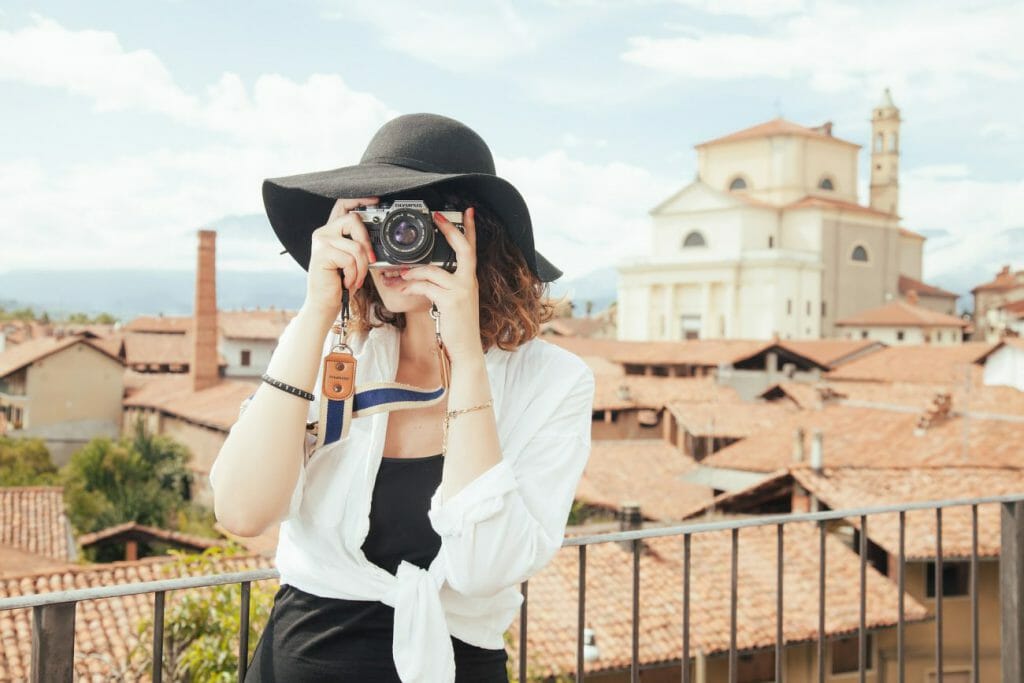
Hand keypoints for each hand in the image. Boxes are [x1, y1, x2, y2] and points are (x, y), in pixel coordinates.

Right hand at [302, 197, 378, 319]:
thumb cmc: (339, 282)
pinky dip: (354, 274)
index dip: (359, 200)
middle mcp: (323, 232)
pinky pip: (350, 259)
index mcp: (331, 231)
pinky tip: (346, 281)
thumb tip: (377, 239)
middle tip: (369, 261)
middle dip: (367, 242)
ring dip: (361, 268)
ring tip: (355, 279)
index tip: (375, 200)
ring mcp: (321, 241)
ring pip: (356, 246)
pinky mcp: (322, 253)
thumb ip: (359, 245)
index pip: (343, 206)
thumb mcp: (352, 260)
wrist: (325, 303)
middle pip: (353, 220)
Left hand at [397, 207, 482, 360]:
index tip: (468, 212)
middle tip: (437, 216)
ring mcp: (462, 290)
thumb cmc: (458, 327)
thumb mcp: (454, 302)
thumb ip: (445, 286)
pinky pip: (426, 286)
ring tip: (398, 274)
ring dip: (412, 271)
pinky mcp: (450, 300)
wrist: (466, 350)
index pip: (472, 249)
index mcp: (470, 280)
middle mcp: (469, 282)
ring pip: (433, 270)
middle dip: (449, 230)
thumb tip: (423, 274)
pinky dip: (410, 285)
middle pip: (463, 248)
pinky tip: (401, 287)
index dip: (470, 229)